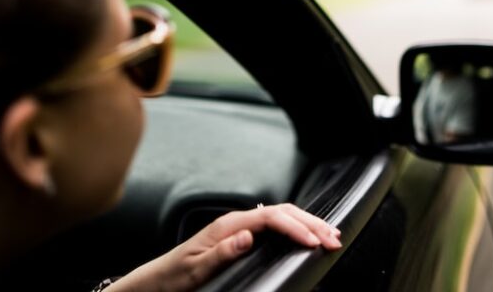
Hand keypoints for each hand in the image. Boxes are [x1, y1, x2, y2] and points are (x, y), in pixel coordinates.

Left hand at [108, 204, 341, 291]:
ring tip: (329, 233)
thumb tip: (247, 236)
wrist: (157, 280)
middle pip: (282, 212)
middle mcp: (237, 220)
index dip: (296, 227)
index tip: (314, 241)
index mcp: (229, 224)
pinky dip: (296, 228)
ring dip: (307, 223)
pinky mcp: (242, 235)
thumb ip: (222, 252)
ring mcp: (241, 226)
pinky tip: (307, 234)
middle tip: (334, 237)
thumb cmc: (175, 277)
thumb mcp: (195, 270)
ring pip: (282, 216)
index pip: (271, 217)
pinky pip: (276, 225)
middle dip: (311, 222)